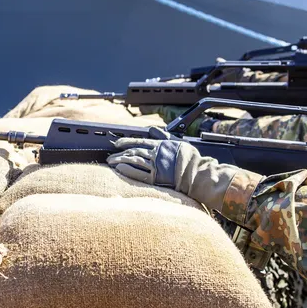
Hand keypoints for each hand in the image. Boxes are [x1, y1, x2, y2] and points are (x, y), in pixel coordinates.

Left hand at [107, 132, 253, 210]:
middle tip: (110, 157)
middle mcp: (155, 154)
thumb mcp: (176, 142)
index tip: (116, 144)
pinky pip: (138, 174)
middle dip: (119, 154)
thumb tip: (152, 129)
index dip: (125, 142)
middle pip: (132, 152)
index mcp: (160, 144)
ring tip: (111, 163)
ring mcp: (155, 166)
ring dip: (120, 162)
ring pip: (133, 161)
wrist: (196, 173)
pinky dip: (127, 171)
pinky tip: (119, 170)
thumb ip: (162, 135)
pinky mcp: (156, 178)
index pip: (138, 141)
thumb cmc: (188, 158)